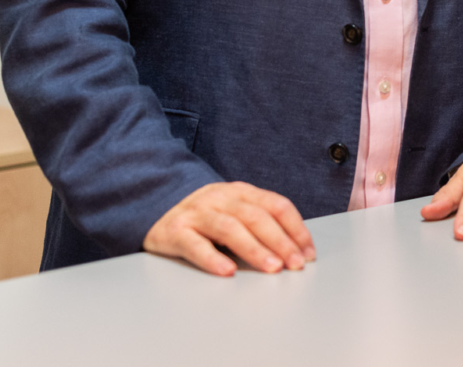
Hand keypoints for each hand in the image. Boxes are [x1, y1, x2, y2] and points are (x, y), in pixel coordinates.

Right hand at [143, 181, 315, 275]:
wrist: (155, 206)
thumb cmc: (205, 215)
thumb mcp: (234, 209)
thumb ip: (260, 222)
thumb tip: (296, 248)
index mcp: (241, 192)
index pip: (276, 205)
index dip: (296, 228)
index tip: (308, 252)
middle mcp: (221, 198)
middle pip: (256, 217)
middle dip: (280, 241)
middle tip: (295, 264)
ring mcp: (197, 213)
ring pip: (230, 228)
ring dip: (254, 249)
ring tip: (272, 267)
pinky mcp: (175, 231)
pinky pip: (195, 244)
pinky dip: (212, 258)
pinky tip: (227, 271)